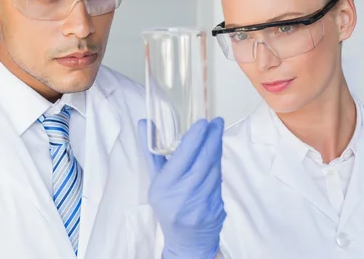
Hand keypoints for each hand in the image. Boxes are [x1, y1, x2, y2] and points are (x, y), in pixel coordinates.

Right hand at [138, 117, 225, 258]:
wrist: (186, 241)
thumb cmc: (168, 207)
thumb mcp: (155, 182)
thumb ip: (152, 152)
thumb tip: (145, 123)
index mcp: (165, 187)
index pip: (183, 156)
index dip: (194, 137)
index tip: (202, 122)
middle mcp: (184, 194)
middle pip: (202, 159)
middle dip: (211, 138)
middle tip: (216, 122)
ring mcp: (203, 202)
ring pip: (213, 168)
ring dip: (216, 148)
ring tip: (216, 133)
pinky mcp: (218, 207)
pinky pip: (218, 180)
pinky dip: (217, 165)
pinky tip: (216, 154)